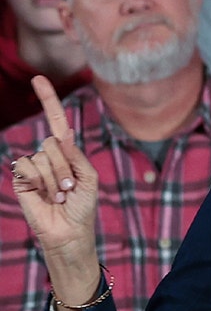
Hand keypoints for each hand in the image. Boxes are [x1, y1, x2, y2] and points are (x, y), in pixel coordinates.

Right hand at [10, 76, 100, 310]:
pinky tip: (45, 197)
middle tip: (69, 188)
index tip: (38, 78)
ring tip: (59, 195)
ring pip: (42, 157)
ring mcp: (33, 167)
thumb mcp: (89, 178)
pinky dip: (40, 183)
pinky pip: (27, 167)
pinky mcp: (21, 179)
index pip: (57, 122)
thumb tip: (59, 138)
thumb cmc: (83, 207)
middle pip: (53, 143)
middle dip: (64, 167)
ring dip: (55, 179)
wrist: (70, 231)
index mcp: (67, 153)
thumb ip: (76, 155)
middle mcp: (49, 156)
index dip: (48, 100)